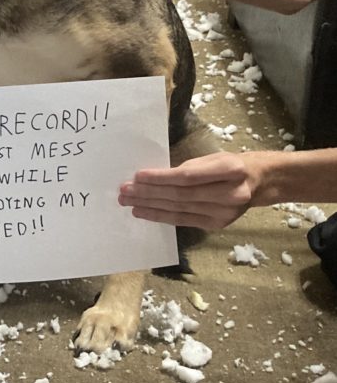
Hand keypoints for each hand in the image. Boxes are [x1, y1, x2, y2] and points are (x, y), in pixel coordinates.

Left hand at [118, 152, 261, 229]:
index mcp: (230, 168)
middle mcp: (229, 193)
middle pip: (181, 194)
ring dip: (150, 206)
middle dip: (149, 193)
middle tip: (125, 191)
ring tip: (128, 202)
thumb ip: (189, 168)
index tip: (138, 175)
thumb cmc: (229, 165)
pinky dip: (161, 216)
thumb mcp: (213, 157)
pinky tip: (144, 212)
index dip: (161, 177)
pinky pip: (183, 220)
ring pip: (179, 209)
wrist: (257, 182)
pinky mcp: (217, 224)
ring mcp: (224, 213)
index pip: (188, 176)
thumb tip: (154, 178)